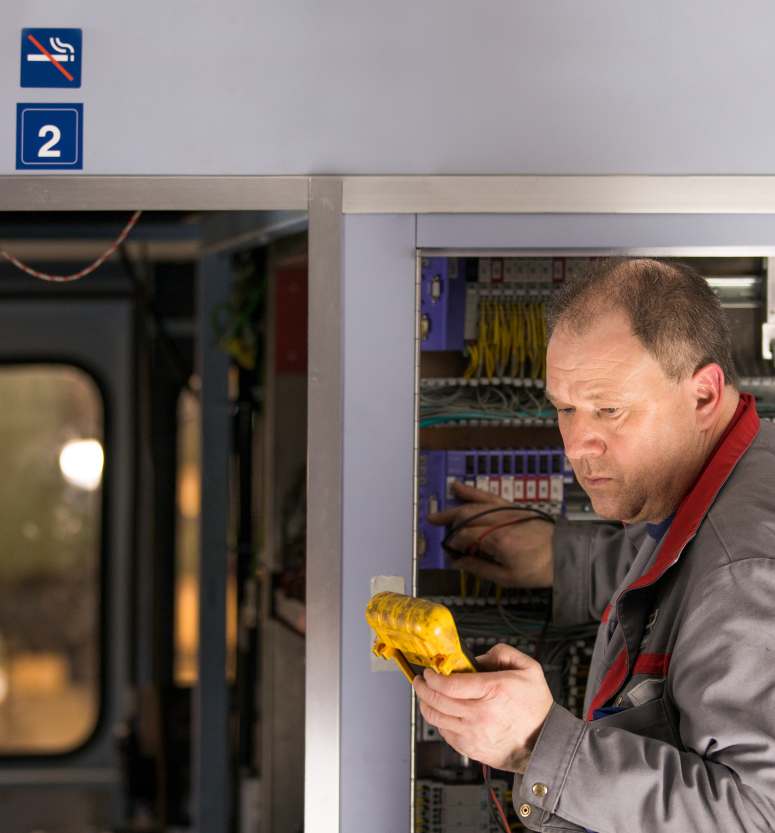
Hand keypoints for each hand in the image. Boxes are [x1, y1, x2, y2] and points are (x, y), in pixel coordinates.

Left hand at [412, 644, 552, 772]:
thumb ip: (503, 653)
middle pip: (437, 701)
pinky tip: (441, 713)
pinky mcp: (471, 749)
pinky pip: (445, 734)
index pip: (449, 684)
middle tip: (420, 681)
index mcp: (492, 691)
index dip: (432, 677)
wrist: (544, 744)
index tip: (429, 671)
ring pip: (436, 719)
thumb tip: (478, 658)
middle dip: (422, 688)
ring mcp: (473, 734)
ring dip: (425, 705)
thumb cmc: (536, 708)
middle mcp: (480, 714)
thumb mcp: (529, 669)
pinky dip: (438, 722)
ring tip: (425, 696)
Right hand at [428, 481, 553, 586]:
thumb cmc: (537, 569)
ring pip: (475, 503)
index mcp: (497, 539)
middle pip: (466, 515)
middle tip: (433, 522)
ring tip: (443, 503)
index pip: (465, 536)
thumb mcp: (507, 577)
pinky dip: (473, 492)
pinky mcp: (512, 506)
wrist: (564, 554)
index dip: (453, 543)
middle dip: (448, 519)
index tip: (448, 551)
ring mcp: (505, 510)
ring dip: (456, 503)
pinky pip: (488, 496)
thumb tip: (457, 562)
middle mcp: (499, 520)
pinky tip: (460, 488)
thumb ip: (479, 568)